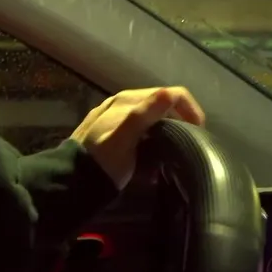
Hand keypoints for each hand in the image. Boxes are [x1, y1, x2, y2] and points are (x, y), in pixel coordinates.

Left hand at [69, 86, 205, 189]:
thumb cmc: (102, 160)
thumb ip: (144, 115)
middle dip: (179, 124)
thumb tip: (168, 92)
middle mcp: (123, 103)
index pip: (172, 94)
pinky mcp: (113, 133)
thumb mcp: (124, 138)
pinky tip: (152, 161)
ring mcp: (117, 117)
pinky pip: (141, 132)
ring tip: (171, 156)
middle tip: (187, 147)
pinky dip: (151, 143)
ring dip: (166, 135)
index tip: (199, 133)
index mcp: (128, 101)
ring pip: (153, 120)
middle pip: (163, 106)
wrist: (72, 179)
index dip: (190, 110)